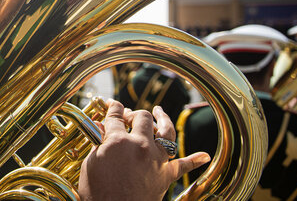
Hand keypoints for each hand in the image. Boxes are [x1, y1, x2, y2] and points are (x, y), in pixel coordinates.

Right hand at [78, 100, 209, 200]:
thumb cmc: (98, 194)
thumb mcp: (91, 164)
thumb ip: (98, 144)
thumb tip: (100, 128)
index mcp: (118, 142)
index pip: (115, 116)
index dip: (112, 107)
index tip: (111, 105)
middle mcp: (140, 147)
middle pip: (143, 118)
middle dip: (134, 113)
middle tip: (128, 116)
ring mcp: (156, 160)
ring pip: (166, 132)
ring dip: (164, 119)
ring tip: (160, 111)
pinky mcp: (166, 176)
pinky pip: (183, 166)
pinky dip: (194, 160)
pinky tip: (205, 156)